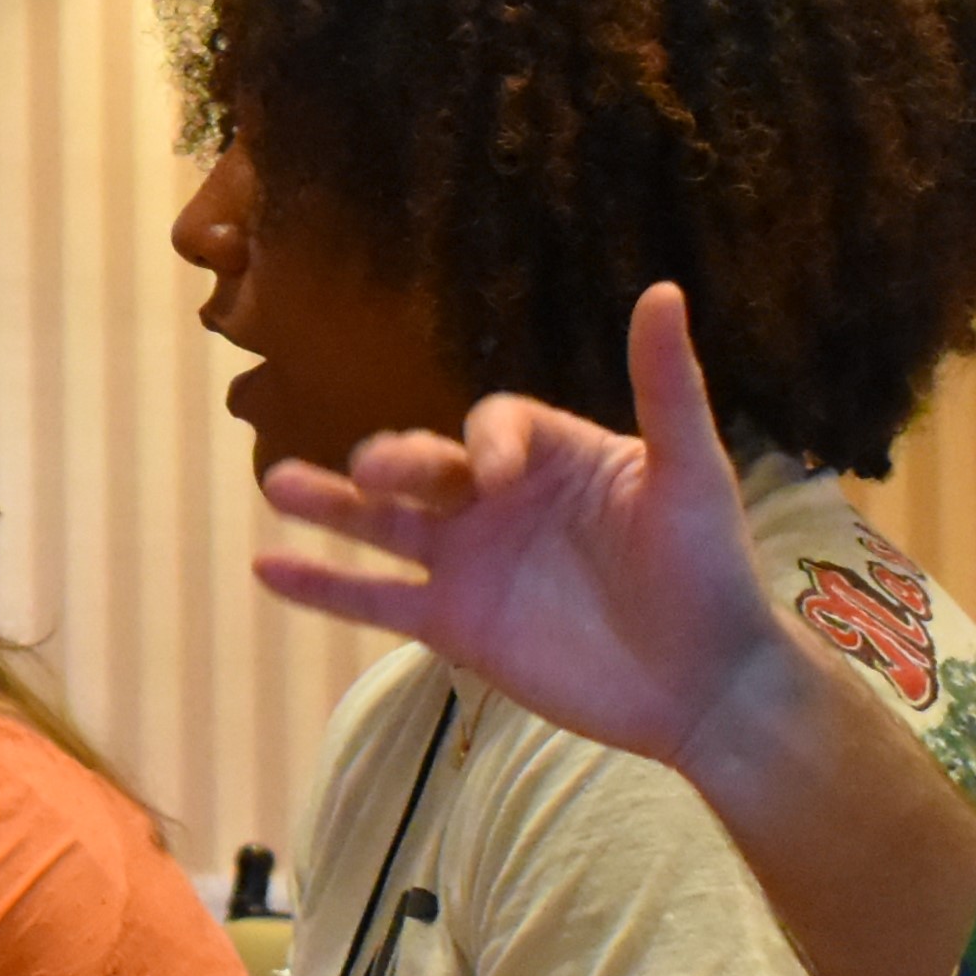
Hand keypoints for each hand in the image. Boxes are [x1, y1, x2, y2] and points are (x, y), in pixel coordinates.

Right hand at [251, 281, 792, 779]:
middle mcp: (499, 502)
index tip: (496, 478)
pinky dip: (320, 584)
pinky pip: (374, 600)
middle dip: (395, 461)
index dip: (487, 440)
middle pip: (425, 464)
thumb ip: (666, 386)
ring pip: (382, 523)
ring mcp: (470, 563)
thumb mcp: (690, 472)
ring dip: (329, 502)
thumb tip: (664, 291)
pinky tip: (267, 568)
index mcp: (552, 457)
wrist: (706, 683)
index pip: (494, 422)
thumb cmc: (708, 569)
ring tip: (278, 485)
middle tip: (374, 471)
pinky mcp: (453, 625)